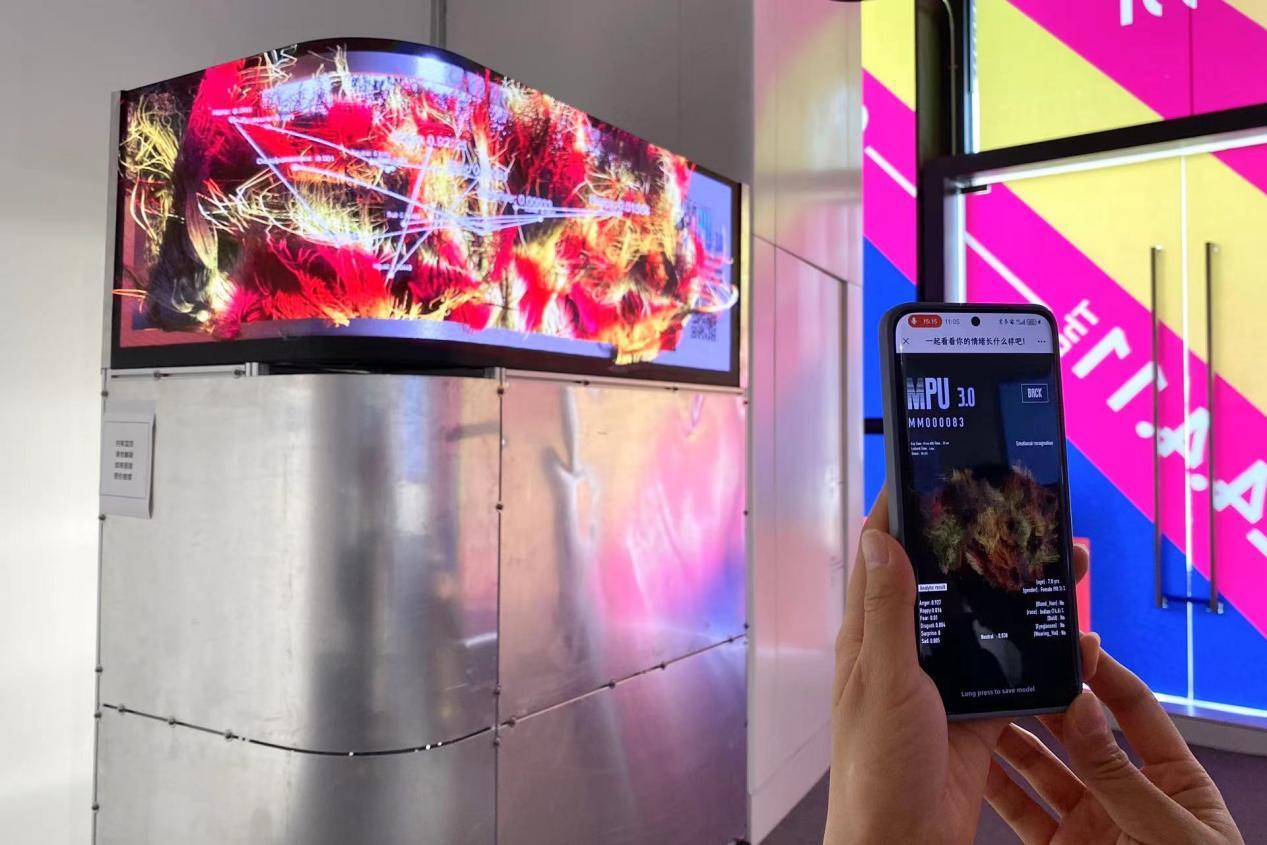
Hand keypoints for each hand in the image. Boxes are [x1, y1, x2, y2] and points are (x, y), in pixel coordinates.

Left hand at [824, 489, 1097, 844]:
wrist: (904, 840)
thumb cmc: (875, 765)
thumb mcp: (882, 678)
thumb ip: (888, 610)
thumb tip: (879, 539)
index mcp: (869, 635)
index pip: (881, 554)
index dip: (900, 510)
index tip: (927, 468)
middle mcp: (904, 649)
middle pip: (942, 581)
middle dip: (976, 544)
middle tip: (1016, 510)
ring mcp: (941, 678)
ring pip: (981, 619)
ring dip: (1013, 591)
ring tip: (1054, 562)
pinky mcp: (976, 709)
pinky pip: (1009, 666)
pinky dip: (1036, 647)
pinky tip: (1064, 629)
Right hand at [985, 647, 1243, 843]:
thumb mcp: (1169, 833)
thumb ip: (1120, 774)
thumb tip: (1084, 706)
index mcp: (1175, 782)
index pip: (1134, 710)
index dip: (1101, 675)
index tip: (1067, 644)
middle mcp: (1127, 795)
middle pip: (1079, 733)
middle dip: (1044, 699)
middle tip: (1008, 666)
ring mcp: (1090, 824)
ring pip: (1042, 767)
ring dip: (1012, 736)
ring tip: (980, 702)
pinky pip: (1021, 810)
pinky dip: (996, 783)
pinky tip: (972, 758)